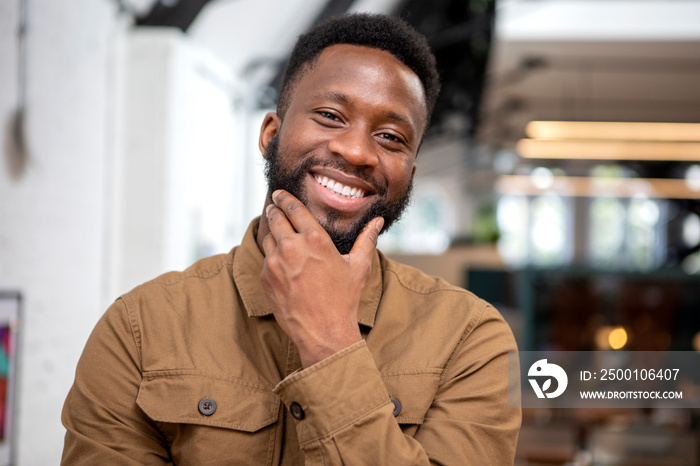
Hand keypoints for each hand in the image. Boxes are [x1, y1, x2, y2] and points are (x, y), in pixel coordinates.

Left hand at [261, 190, 383, 367]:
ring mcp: (275, 263)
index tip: (279, 193)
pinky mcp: (266, 279)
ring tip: (276, 231)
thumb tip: (377, 221)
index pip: (294, 208)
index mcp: (315, 239)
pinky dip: (271, 256)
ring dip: (271, 232)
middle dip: (274, 210)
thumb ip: (367, 240)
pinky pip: (266, 260)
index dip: (285, 198)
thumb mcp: (359, 267)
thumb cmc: (344, 299)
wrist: (324, 332)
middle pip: (275, 218)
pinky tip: (279, 260)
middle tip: (274, 206)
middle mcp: (292, 247)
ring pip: (267, 238)